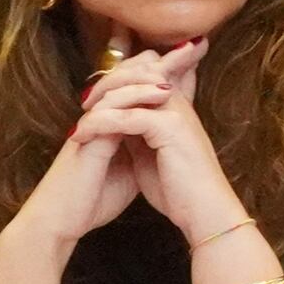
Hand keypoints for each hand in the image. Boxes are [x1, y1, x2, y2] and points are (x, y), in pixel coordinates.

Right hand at [0, 44, 175, 253]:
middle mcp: (103, 115)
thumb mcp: (131, 168)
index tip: (196, 57)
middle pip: (131, 74)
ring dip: (153, 71)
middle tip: (194, 44)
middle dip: (163, 59)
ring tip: (182, 60)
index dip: (167, 71)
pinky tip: (160, 92)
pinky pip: (111, 106)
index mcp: (114, 120)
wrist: (62, 222)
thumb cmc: (93, 198)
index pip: (140, 85)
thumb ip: (145, 146)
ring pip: (120, 83)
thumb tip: (167, 137)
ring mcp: (94, 122)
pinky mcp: (87, 134)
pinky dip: (136, 96)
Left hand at [72, 37, 257, 252]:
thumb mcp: (151, 152)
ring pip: (129, 89)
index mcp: (174, 104)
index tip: (91, 100)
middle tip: (84, 102)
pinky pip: (126, 117)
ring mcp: (175, 111)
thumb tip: (113, 122)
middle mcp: (176, 100)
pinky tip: (82, 135)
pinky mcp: (169, 127)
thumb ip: (136, 132)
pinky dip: (100, 124)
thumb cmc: (179, 188)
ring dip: (99, 100)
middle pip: (136, 72)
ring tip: (79, 118)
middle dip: (105, 83)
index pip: (142, 73)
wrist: (203, 211)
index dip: (115, 81)